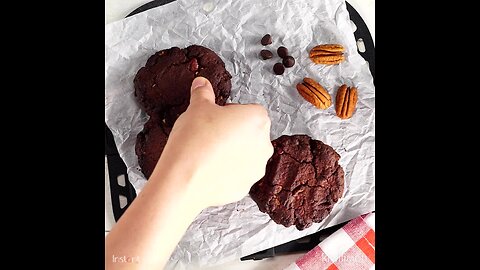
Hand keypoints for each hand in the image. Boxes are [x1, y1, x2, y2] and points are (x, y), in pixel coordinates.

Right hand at [154, 76, 273, 206]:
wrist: (183, 180)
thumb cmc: (194, 140)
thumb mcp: (196, 108)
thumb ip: (203, 93)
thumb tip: (202, 84)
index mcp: (257, 119)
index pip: (251, 110)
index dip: (232, 112)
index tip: (216, 117)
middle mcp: (263, 145)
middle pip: (251, 133)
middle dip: (234, 133)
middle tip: (210, 134)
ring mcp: (256, 169)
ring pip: (246, 156)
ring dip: (232, 153)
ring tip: (207, 153)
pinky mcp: (245, 188)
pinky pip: (237, 176)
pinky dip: (226, 173)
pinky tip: (208, 170)